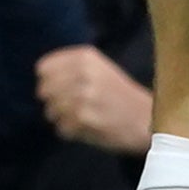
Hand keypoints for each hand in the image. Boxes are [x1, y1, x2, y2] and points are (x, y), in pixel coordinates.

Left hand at [35, 44, 154, 153]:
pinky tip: (87, 128)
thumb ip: (71, 68)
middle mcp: (82, 73)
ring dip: (62, 119)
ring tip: (82, 118)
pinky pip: (60, 129)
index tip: (61, 90)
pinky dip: (70, 132)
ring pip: (49, 111)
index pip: (43, 68)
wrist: (147, 120)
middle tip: (72, 108)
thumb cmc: (121, 94)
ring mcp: (82, 96)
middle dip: (53, 102)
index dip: (48, 82)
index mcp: (85, 57)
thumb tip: (41, 76)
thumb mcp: (99, 68)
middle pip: (43, 90)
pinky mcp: (83, 119)